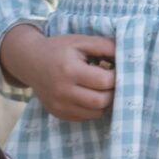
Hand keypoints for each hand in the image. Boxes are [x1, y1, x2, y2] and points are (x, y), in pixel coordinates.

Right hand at [0, 25, 116, 121]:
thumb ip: (105, 46)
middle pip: (101, 101)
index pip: (105, 81)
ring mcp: (59, 105)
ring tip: (102, 88)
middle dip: (113, 92)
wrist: (30, 61)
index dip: (117, 76)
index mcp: (70, 70)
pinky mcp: (58, 113)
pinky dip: (93, 108)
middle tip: (112, 81)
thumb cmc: (59, 49)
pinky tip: (90, 95)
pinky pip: (85, 117)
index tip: (116, 70)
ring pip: (95, 113)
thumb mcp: (81, 41)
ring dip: (105, 102)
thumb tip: (128, 57)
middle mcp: (63, 91)